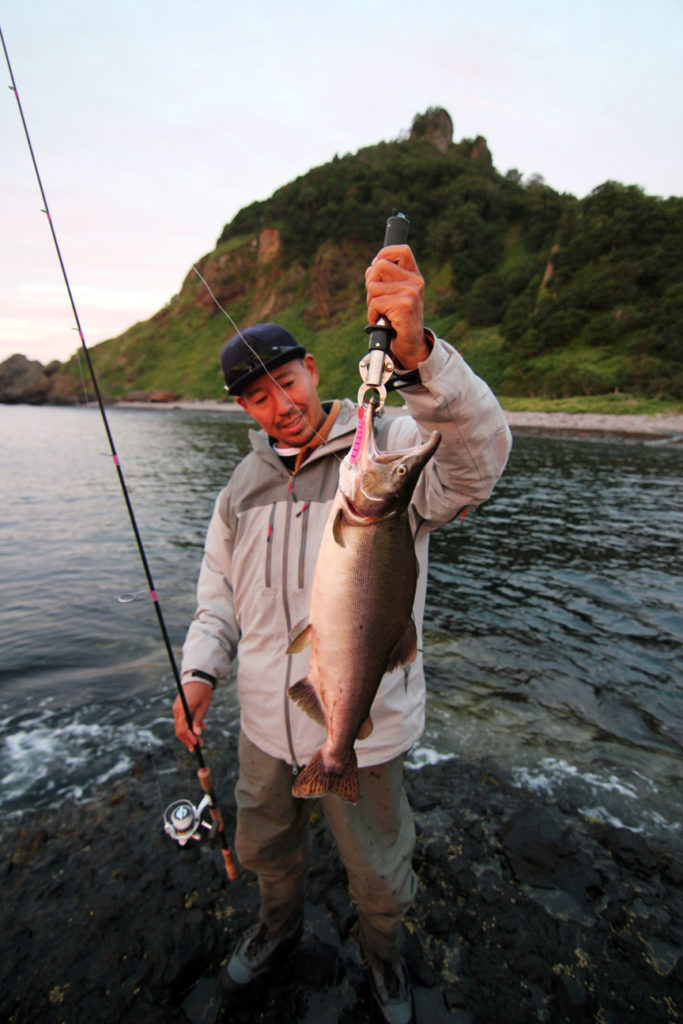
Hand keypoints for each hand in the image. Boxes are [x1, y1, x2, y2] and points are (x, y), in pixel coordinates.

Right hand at [173, 681, 212, 751]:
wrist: (198, 677)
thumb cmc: (203, 691)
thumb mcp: (203, 707)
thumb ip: (198, 720)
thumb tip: (197, 733)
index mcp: (183, 710)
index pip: (183, 729)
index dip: (189, 738)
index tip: (196, 744)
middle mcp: (177, 710)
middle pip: (180, 730)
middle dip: (188, 739)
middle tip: (198, 747)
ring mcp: (177, 709)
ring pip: (180, 727)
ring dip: (189, 735)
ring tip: (199, 741)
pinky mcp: (179, 708)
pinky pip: (182, 721)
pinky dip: (189, 727)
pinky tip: (199, 729)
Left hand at [365, 244, 428, 369]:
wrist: (411, 345)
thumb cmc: (399, 320)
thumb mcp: (393, 294)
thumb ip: (383, 279)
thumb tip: (371, 268)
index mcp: (414, 276)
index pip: (400, 250)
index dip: (384, 254)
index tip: (377, 269)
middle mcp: (415, 282)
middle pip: (378, 267)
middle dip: (371, 284)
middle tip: (379, 300)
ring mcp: (411, 293)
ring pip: (373, 287)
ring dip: (371, 302)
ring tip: (383, 312)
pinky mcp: (404, 306)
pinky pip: (375, 303)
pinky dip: (372, 315)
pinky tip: (382, 321)